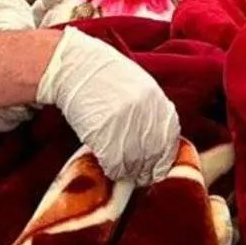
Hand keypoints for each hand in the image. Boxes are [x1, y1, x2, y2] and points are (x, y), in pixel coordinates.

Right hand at [36, 27, 179, 183]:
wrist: (75, 68)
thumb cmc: (103, 75)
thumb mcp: (138, 85)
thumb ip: (150, 109)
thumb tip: (154, 136)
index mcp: (157, 101)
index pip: (170, 139)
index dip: (164, 157)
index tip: (157, 165)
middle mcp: (147, 116)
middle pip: (155, 155)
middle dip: (148, 169)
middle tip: (140, 176)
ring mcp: (128, 128)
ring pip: (136, 164)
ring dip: (130, 172)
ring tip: (123, 171)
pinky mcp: (107, 139)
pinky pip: (116, 166)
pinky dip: (113, 170)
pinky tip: (108, 166)